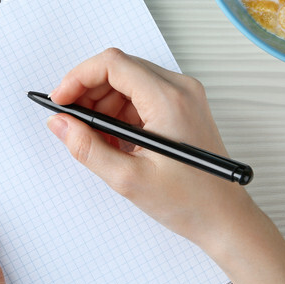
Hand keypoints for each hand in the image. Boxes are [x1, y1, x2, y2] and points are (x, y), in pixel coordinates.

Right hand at [47, 48, 254, 253]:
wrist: (225, 219)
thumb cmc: (189, 202)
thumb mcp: (128, 179)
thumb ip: (87, 147)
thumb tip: (60, 123)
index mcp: (169, 100)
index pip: (113, 64)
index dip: (78, 78)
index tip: (59, 100)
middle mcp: (180, 89)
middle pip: (119, 69)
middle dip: (88, 92)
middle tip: (71, 122)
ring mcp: (184, 96)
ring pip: (128, 81)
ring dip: (103, 105)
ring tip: (95, 140)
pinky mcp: (182, 107)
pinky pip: (141, 96)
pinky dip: (120, 113)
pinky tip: (114, 142)